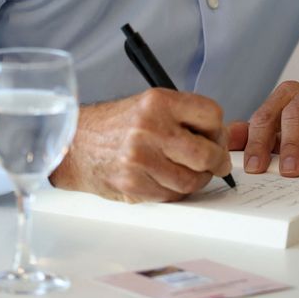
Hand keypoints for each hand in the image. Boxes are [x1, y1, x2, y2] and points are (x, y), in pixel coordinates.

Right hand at [49, 89, 231, 201]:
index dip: (218, 129)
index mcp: (158, 101)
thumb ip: (183, 116)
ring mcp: (141, 159)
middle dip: (217, 161)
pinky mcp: (134, 184)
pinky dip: (176, 191)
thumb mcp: (149, 104)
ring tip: (190, 171)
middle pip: (206, 153)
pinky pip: (171, 196)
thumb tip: (222, 136)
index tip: (216, 136)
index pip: (211, 115)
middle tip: (218, 163)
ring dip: (198, 180)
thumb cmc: (117, 124)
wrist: (77, 143)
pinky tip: (168, 179)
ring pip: (191, 180)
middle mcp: (150, 128)